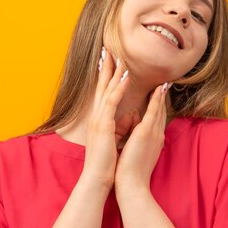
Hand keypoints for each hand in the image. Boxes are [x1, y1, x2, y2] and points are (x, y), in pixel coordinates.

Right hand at [80, 47, 130, 191]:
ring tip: (119, 56)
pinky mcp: (104, 125)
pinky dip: (119, 88)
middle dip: (105, 68)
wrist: (98, 178)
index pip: (103, 93)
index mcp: (100, 120)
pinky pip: (112, 102)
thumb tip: (130, 115)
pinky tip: (125, 76)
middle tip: (108, 49)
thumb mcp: (115, 139)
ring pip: (106, 90)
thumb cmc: (106, 162)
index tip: (109, 61)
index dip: (106, 76)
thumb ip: (121, 125)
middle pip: (101, 86)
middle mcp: (97, 116)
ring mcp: (99, 120)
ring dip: (113, 73)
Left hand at [114, 83, 168, 190]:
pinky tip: (159, 88)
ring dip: (161, 94)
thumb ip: (135, 131)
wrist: (131, 184)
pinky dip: (157, 100)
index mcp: (152, 139)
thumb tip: (134, 115)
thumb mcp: (135, 148)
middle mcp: (156, 134)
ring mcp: (153, 133)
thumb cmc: (131, 171)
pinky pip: (154, 112)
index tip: (159, 91)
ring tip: (165, 80)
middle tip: (167, 81)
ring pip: (159, 109)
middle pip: (161, 111)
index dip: (158, 104)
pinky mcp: (146, 133)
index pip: (156, 118)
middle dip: (162, 96)